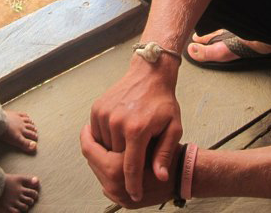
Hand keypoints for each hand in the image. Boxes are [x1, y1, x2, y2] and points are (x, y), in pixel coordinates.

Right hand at [88, 62, 182, 201]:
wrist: (149, 73)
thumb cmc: (163, 101)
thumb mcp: (173, 128)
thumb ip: (165, 153)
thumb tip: (160, 177)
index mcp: (137, 129)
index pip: (130, 167)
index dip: (132, 184)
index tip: (133, 195)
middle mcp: (117, 122)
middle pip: (115, 158)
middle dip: (124, 163)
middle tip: (136, 158)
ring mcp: (104, 114)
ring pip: (104, 147)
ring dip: (114, 150)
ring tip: (129, 141)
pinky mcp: (97, 108)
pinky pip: (97, 133)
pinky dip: (105, 138)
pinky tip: (118, 132)